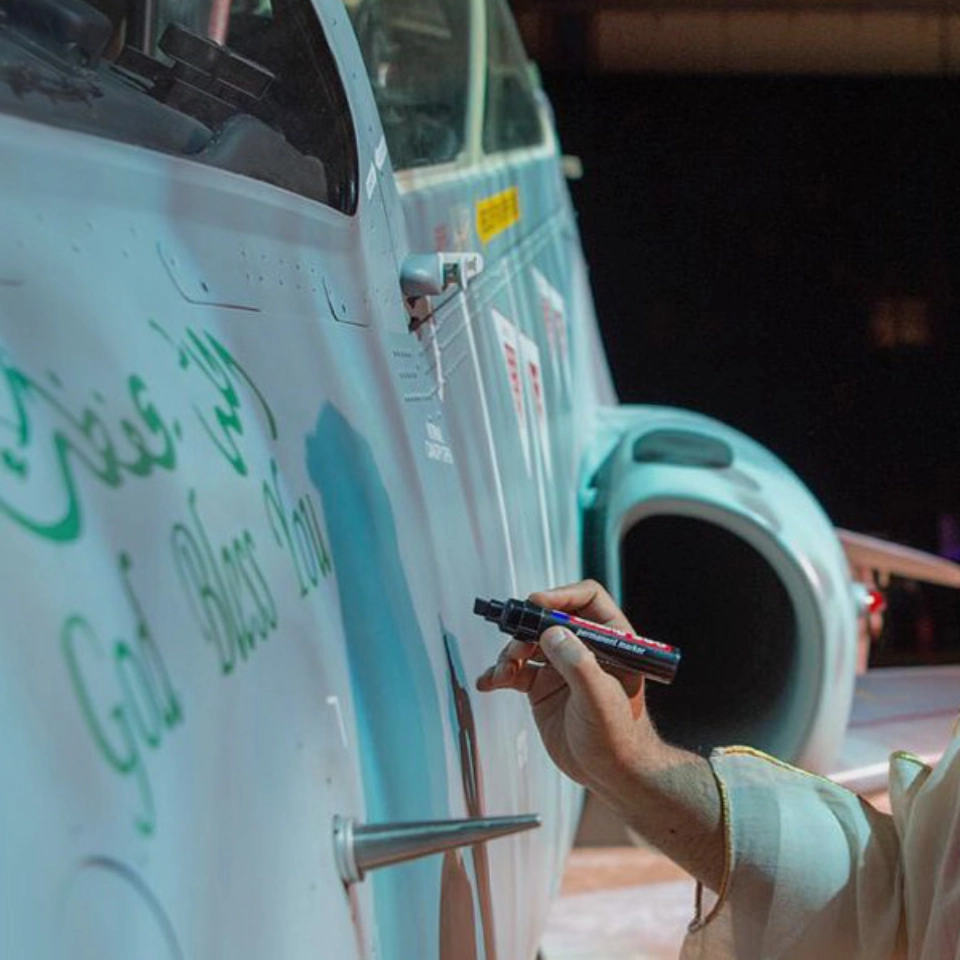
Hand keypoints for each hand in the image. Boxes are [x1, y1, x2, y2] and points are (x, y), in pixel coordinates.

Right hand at [475, 580, 654, 791]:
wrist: (609, 774)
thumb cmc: (619, 738)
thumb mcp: (600, 699)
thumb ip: (578, 664)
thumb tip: (552, 632)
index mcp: (611, 640)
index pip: (587, 599)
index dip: (562, 596)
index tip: (537, 604)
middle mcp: (585, 648)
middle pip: (549, 618)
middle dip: (527, 626)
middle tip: (516, 642)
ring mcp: (561, 667)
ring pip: (528, 642)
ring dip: (510, 652)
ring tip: (505, 670)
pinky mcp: (543, 687)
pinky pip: (515, 671)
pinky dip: (499, 673)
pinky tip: (489, 681)